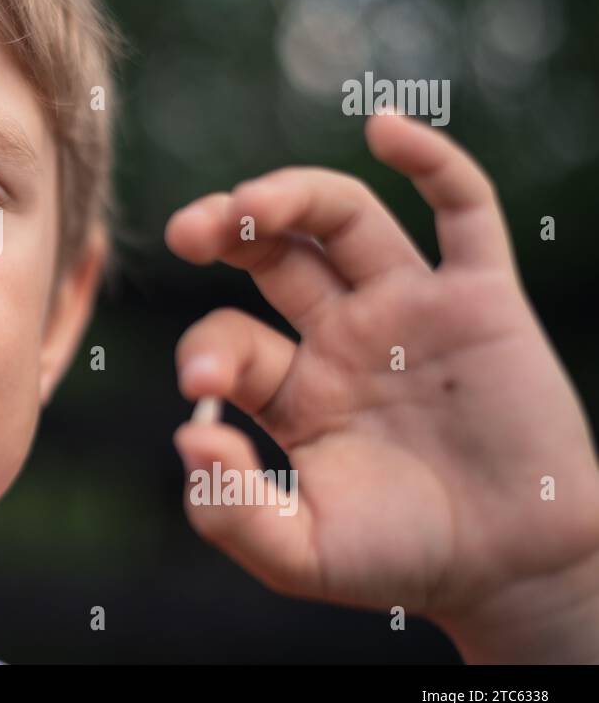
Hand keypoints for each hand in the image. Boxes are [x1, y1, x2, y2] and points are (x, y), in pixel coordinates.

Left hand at [164, 110, 598, 661]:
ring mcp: (409, 309)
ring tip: (251, 201)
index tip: (201, 384)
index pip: (228, 336)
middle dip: (226, 228)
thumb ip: (231, 510)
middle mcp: (342, 334)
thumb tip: (188, 434)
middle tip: (188, 231)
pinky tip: (386, 131)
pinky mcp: (481, 300)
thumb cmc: (401, 558)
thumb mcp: (301, 553)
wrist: (514, 571)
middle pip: (274, 252)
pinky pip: (463, 212)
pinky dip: (432, 164)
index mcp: (291, 385)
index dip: (205, 348)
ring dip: (297, 195)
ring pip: (347, 220)